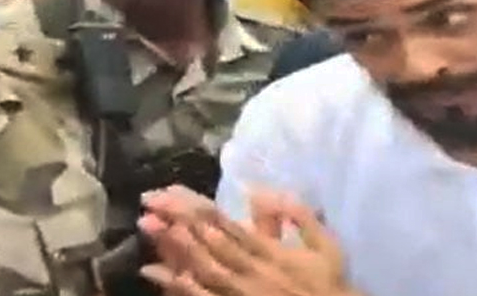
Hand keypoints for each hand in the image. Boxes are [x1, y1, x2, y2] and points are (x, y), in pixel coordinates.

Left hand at [140, 186, 346, 295]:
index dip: (203, 211)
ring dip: (173, 248)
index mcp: (272, 251)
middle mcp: (252, 270)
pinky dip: (178, 286)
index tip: (176, 194)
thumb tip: (263, 191)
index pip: (231, 227)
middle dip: (179, 222)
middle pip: (209, 243)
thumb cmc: (328, 282)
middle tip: (150, 204)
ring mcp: (240, 293)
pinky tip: (155, 272)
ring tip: (148, 229)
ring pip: (201, 269)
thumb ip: (298, 216)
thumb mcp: (325, 245)